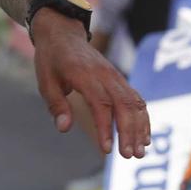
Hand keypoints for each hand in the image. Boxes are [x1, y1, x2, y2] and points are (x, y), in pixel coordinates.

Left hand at [30, 14, 150, 157]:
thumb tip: (64, 129)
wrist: (63, 33)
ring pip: (134, 103)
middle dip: (129, 132)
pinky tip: (144, 137)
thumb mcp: (45, 81)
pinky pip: (136, 99)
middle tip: (130, 156)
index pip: (100, 104)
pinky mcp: (119, 79)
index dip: (106, 128)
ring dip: (140, 128)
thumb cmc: (52, 60)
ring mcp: (115, 76)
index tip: (107, 150)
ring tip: (141, 152)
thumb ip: (56, 105)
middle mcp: (105, 75)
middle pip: (123, 105)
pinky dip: (142, 118)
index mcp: (84, 75)